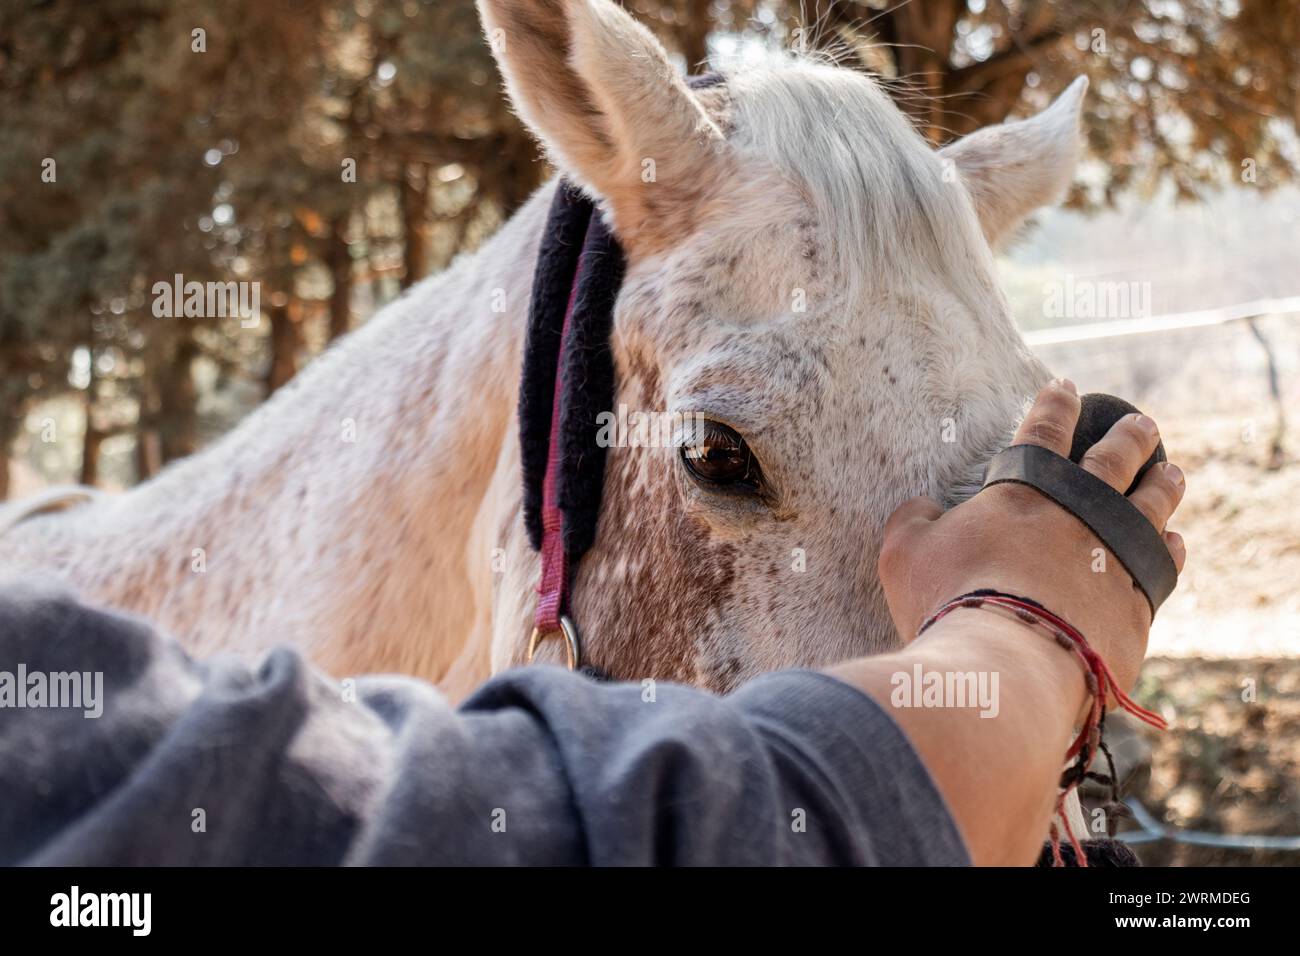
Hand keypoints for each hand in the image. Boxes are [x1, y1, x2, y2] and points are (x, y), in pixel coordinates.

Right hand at [877, 379, 1186, 694]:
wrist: (1005, 666)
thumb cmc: (947, 602)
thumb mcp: (904, 552)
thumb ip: (913, 520)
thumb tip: (923, 508)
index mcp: (1023, 492)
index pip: (1043, 432)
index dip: (1053, 406)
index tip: (1065, 387)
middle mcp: (1080, 514)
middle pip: (1115, 460)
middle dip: (1128, 435)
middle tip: (1141, 423)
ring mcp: (1116, 557)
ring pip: (1151, 506)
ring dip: (1162, 484)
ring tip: (1172, 473)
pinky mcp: (1137, 605)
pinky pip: (1162, 564)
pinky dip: (1167, 548)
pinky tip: (1171, 542)